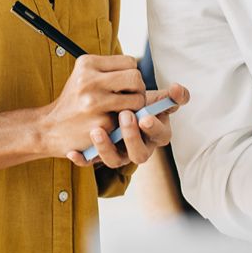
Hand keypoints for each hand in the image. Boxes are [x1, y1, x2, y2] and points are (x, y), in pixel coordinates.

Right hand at [39, 54, 145, 160]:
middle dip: (138, 90)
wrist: (49, 128)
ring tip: (123, 112)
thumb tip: (139, 73)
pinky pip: (128, 120)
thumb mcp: (83, 76)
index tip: (124, 86)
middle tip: (130, 99)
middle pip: (136, 77)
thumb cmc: (73, 102)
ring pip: (137, 99)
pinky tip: (112, 124)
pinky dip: (124, 123)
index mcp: (87, 64)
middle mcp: (89, 80)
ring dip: (135, 108)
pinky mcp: (101, 123)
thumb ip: (107, 71)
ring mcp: (95, 102)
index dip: (131, 75)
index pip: (130, 62)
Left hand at [65, 84, 189, 167]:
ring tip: (97, 130)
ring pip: (114, 160)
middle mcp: (137, 147)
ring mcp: (118, 153)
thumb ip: (167, 96)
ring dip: (106, 148)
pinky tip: (73, 152)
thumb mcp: (150, 98)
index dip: (155, 128)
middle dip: (132, 136)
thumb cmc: (134, 104)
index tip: (146, 116)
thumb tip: (178, 90)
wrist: (105, 111)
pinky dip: (83, 159)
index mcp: (154, 134)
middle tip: (124, 116)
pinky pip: (90, 162)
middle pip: (139, 153)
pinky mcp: (98, 156)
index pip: (161, 136)